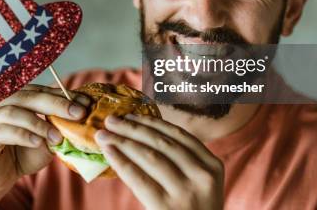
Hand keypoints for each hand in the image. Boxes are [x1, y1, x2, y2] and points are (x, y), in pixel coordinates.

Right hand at [0, 84, 89, 208]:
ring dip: (38, 123)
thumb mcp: (46, 138)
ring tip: (57, 136)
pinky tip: (37, 142)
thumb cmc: (23, 154)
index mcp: (14, 98)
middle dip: (55, 104)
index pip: (40, 90)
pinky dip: (22, 135)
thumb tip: (80, 114)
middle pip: (27, 96)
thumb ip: (57, 126)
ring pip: (13, 112)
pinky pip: (1, 131)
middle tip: (77, 113)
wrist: (0, 179)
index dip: (63, 94)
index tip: (85, 102)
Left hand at [95, 114, 223, 209]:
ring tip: (103, 135)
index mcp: (213, 165)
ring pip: (149, 156)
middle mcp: (202, 176)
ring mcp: (186, 192)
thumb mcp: (200, 184)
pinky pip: (138, 178)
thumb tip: (142, 134)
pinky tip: (109, 152)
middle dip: (133, 129)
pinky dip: (121, 162)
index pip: (179, 135)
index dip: (153, 122)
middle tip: (111, 120)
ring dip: (123, 141)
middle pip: (162, 142)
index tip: (131, 115)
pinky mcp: (166, 207)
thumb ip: (183, 162)